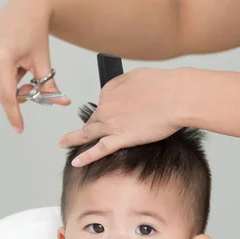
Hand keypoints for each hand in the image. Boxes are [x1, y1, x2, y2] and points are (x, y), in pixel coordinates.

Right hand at [0, 0, 70, 132]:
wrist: (26, 8)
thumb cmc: (35, 31)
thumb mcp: (43, 61)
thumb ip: (49, 86)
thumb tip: (60, 102)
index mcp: (2, 56)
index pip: (6, 94)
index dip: (13, 114)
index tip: (18, 127)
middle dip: (15, 96)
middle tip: (29, 85)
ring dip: (6, 86)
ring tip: (20, 71)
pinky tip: (10, 64)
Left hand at [59, 68, 189, 166]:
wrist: (176, 96)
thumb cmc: (163, 85)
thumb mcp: (138, 75)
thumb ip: (124, 84)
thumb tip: (121, 92)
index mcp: (109, 90)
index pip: (103, 102)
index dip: (109, 108)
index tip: (115, 112)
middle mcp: (106, 107)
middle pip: (93, 118)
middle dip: (86, 125)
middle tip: (75, 132)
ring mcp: (112, 125)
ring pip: (88, 133)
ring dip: (73, 139)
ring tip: (64, 143)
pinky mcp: (121, 139)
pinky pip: (99, 150)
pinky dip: (86, 157)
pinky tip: (76, 162)